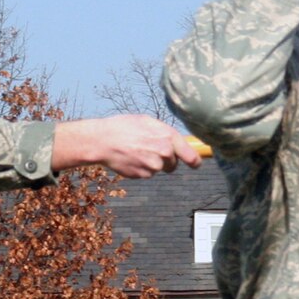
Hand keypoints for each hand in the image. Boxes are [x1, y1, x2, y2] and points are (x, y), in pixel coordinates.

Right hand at [52, 116, 202, 178]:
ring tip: (136, 151)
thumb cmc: (125, 127)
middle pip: (173, 164)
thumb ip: (166, 133)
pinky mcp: (143, 175)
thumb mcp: (148, 122)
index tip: (195, 164)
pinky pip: (147, 174)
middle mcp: (164, 153)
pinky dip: (141, 168)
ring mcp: (154, 166)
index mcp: (168, 137)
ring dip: (151, 163)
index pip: (191, 156)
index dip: (195, 161)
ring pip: (159, 168)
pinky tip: (131, 158)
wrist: (103, 140)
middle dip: (165, 159)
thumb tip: (178, 143)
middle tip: (148, 148)